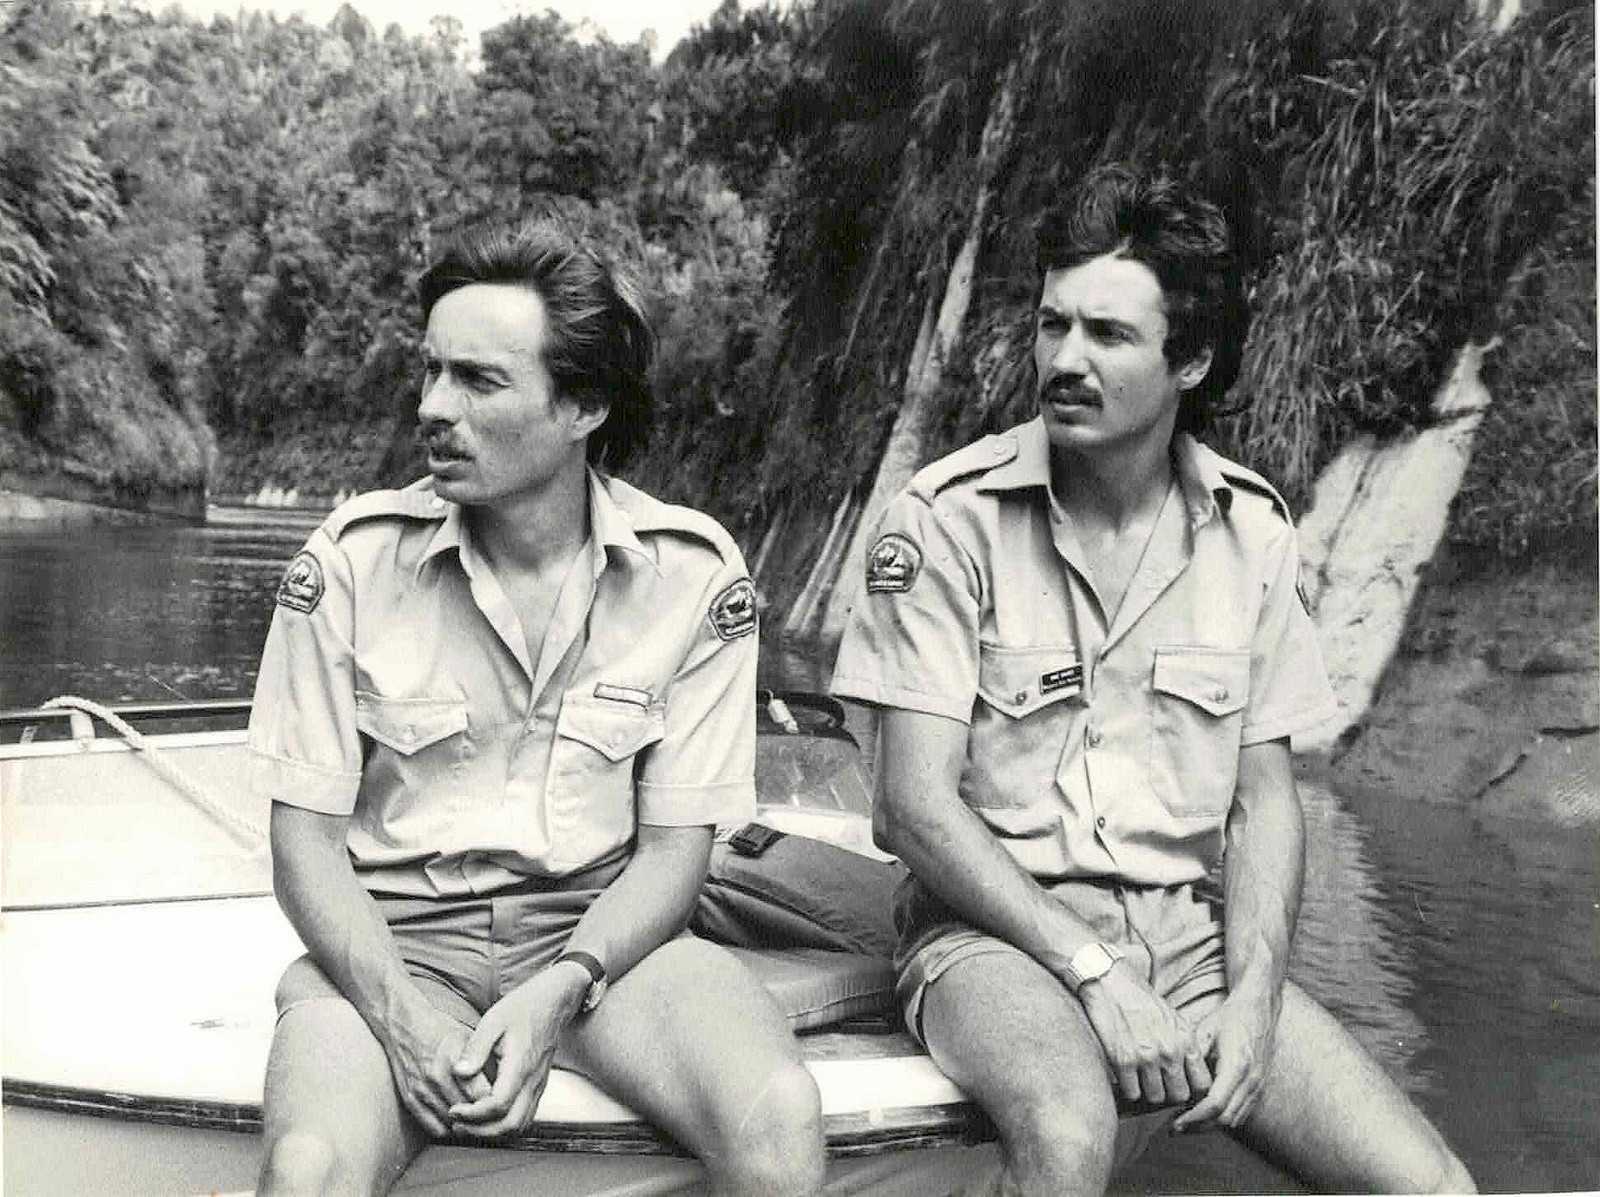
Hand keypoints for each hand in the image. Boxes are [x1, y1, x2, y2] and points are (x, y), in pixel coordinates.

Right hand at [380, 997, 491, 1137]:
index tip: (503, 1103)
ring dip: (466, 1125)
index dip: (495, 1102)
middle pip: (468, 1112)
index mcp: (454, 1058)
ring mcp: (421, 1090)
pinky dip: (448, 1128)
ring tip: (478, 1120)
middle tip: (495, 1117)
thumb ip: (484, 1059)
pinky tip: (458, 1121)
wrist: (402, 1025)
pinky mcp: (410, 1099)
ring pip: (452, 1123)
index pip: (481, 1095)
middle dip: (483, 1116)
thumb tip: (506, 1081)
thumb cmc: (441, 1029)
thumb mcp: (468, 1035)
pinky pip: (433, 1127)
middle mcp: (436, 1076)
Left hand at [446, 963, 588, 1138]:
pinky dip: (504, 1124)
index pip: (498, 1105)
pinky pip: (524, 1116)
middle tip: (457, 1124)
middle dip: (480, 1131)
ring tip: (468, 1123)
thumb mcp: (494, 1019)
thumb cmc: (523, 1006)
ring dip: (492, 1131)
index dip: (473, 1114)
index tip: (453, 1110)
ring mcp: (538, 1085)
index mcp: (521, 1064)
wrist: (554, 1000)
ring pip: (519, 1125)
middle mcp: (533, 1080)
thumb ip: (476, 1047)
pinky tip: (486, 1115)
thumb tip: (459, 1072)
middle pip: (510, 1125)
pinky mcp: (539, 1085)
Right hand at [1077, 964, 1212, 1108]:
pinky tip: (1125, 1074)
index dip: (1192, 1088)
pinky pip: (1132, 1093)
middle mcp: (1170, 1051)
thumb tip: (1191, 1073)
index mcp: (1185, 1039)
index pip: (1202, 1084)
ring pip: (1156, 1097)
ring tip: (1140, 1078)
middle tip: (1158, 1083)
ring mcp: (1146, 1057)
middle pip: (1179, 1095)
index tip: (1181, 1085)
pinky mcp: (1123, 1060)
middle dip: (1169, 1092)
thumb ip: (1184, 1044)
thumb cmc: (1140, 999)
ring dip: (1147, 1091)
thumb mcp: (1173, 1017)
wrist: (1109, 981)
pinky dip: (1128, 1087)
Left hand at [1172, 987, 1277, 1132]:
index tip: (1175, 1122)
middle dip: (1199, 1126)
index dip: (1193, 1117)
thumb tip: (1174, 1080)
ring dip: (1210, 1126)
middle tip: (1176, 1127)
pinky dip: (1222, 1118)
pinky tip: (1204, 1114)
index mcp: (1238, 1066)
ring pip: (1234, 1119)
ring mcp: (1259, 1086)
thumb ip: (1192, 1056)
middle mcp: (1252, 1080)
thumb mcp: (1206, 1030)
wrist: (1259, 1008)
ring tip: (1186, 1123)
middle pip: (1225, 1118)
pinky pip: (1241, 1112)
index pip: (1215, 1104)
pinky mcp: (1259, 1087)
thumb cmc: (1231, 1016)